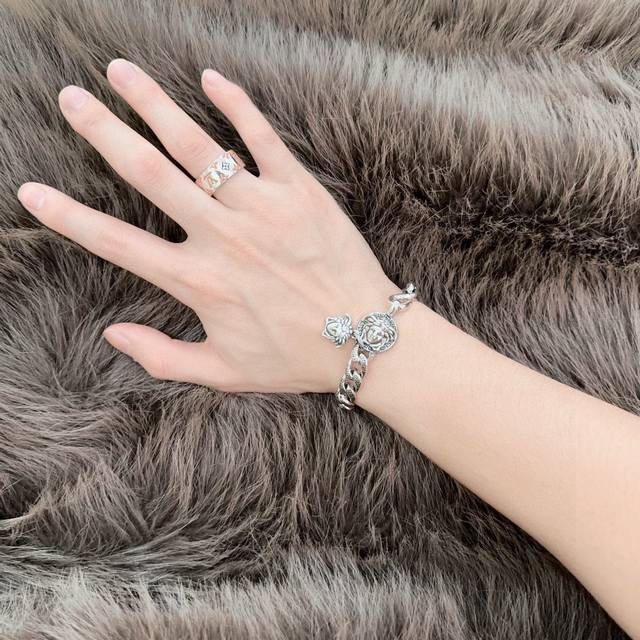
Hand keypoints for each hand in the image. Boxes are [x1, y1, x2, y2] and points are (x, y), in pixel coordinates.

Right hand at [17, 60, 397, 393]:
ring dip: (155, 104)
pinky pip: (264, 138)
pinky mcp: (301, 191)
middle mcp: (224, 238)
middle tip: (70, 99)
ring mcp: (262, 209)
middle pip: (150, 174)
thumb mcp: (224, 373)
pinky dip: (237, 105)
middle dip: (103, 132)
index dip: (68, 218)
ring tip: (121, 71)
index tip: (32, 192)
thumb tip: (112, 335)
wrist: (367, 340)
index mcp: (199, 282)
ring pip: (199, 146)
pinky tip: (210, 78)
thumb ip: (163, 357)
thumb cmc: (296, 358)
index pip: (116, 244)